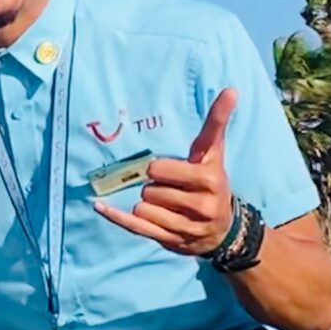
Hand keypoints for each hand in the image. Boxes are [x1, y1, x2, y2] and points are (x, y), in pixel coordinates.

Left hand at [94, 89, 236, 255]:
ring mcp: (185, 225)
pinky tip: (100, 207)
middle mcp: (201, 203)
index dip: (160, 169)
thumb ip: (217, 123)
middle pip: (150, 187)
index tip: (163, 170)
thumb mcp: (214, 154)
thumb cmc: (212, 183)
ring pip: (142, 207)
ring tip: (165, 204)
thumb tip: (230, 90)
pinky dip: (116, 217)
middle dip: (154, 185)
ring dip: (146, 204)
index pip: (164, 169)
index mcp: (210, 178)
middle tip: (169, 187)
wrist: (224, 229)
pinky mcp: (169, 240)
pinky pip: (135, 227)